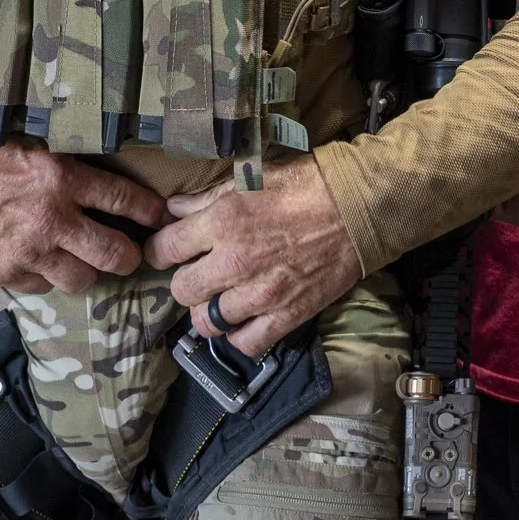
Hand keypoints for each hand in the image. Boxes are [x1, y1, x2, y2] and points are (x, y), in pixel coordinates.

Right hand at [0, 148, 170, 295]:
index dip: (149, 212)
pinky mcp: (7, 273)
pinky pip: (44, 287)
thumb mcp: (31, 147)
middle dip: (130, 256)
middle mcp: (52, 218)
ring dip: (88, 271)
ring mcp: (29, 251)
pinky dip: (48, 278)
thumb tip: (106, 185)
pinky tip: (43, 262)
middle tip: (130, 253)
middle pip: (115, 253)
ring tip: (84, 261)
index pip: (124, 199)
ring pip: (83, 279)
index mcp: (61, 177)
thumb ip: (68, 168)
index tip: (160, 217)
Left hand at [144, 158, 361, 356]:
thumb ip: (207, 198)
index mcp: (222, 222)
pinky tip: (244, 320)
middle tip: (198, 274)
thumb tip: (173, 209)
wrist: (359, 207)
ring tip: (219, 300)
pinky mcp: (287, 315)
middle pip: (181, 290)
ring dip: (209, 312)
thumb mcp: (251, 176)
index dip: (159, 251)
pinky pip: (246, 342)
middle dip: (185, 282)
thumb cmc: (306, 185)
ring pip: (208, 322)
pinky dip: (240, 335)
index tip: (166, 252)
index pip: (164, 249)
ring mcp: (261, 294)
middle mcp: (235, 262)